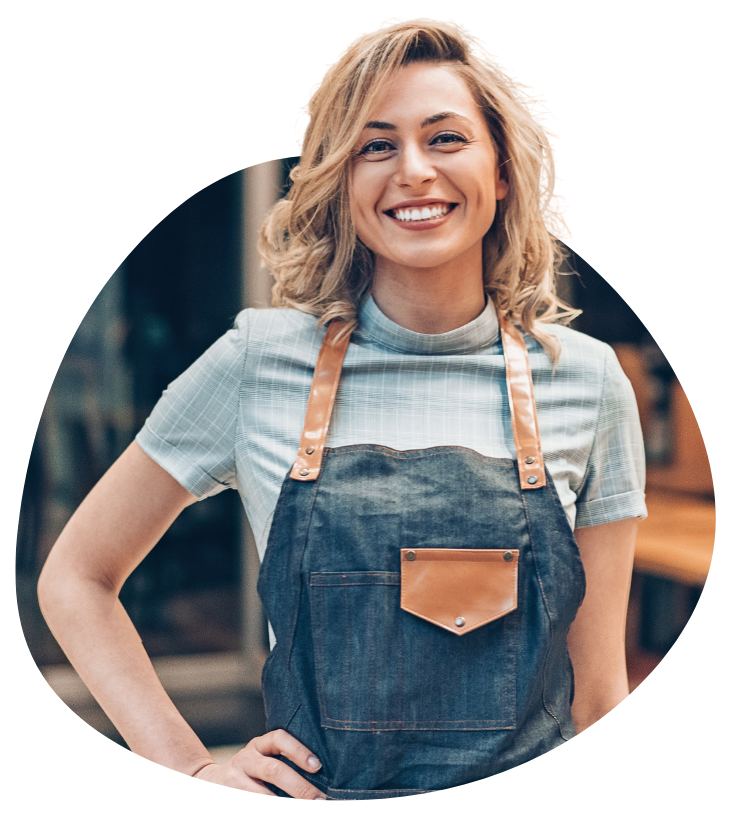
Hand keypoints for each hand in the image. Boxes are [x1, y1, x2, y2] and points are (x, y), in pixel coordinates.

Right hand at [193, 729, 326, 798]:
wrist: (210, 781)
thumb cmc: (251, 770)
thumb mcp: (263, 758)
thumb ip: (284, 761)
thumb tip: (321, 775)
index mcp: (258, 745)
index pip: (279, 739)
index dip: (299, 751)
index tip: (317, 766)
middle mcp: (245, 759)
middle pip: (274, 770)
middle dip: (299, 787)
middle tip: (319, 799)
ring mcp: (235, 780)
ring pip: (263, 795)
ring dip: (285, 802)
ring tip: (307, 805)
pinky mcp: (232, 794)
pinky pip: (253, 801)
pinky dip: (275, 804)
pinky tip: (286, 820)